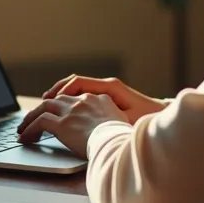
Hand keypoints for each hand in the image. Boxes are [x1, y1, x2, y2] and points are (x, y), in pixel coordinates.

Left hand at [16, 93, 128, 155]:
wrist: (121, 143)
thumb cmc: (125, 140)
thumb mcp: (123, 125)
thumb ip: (112, 122)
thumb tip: (110, 132)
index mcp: (99, 99)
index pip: (76, 98)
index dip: (65, 105)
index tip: (59, 113)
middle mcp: (83, 101)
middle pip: (58, 99)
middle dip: (45, 107)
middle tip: (35, 118)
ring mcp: (71, 111)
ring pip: (44, 107)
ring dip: (32, 117)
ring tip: (23, 128)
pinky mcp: (62, 124)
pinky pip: (40, 122)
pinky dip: (30, 129)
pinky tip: (25, 137)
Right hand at [43, 75, 166, 123]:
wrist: (162, 118)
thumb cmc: (147, 119)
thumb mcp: (127, 120)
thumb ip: (107, 117)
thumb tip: (87, 120)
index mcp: (109, 87)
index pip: (78, 82)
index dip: (60, 90)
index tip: (48, 101)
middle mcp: (106, 86)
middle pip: (74, 83)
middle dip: (55, 93)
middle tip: (41, 104)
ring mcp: (107, 92)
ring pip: (78, 89)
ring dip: (62, 97)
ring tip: (47, 107)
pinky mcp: (108, 100)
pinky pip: (84, 96)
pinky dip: (71, 101)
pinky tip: (65, 113)